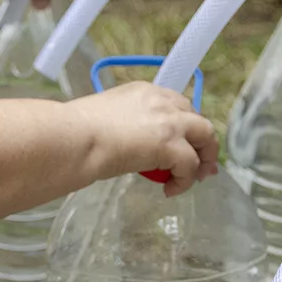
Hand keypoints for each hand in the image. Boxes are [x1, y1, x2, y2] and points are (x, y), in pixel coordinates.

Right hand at [72, 82, 218, 196]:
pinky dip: (185, 181)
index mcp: (145, 91)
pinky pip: (191, 166)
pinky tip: (170, 190)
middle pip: (197, 119)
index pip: (177, 104)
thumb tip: (127, 144)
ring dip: (203, 159)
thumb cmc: (78, 130)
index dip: (184, 126)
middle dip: (202, 142)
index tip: (183, 142)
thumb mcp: (108, 117)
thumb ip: (126, 124)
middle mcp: (162, 101)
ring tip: (196, 178)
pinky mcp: (171, 144)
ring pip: (205, 136)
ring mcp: (169, 122)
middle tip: (199, 164)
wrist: (75, 138)